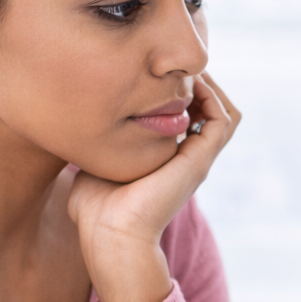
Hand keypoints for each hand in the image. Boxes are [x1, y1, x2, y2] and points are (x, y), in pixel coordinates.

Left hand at [68, 74, 239, 301]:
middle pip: (215, 111)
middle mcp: (189, 159)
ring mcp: (197, 160)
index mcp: (170, 160)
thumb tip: (73, 119)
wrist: (110, 236)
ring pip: (226, 112)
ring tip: (184, 70)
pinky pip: (223, 119)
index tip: (155, 71)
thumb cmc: (95, 210)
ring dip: (210, 87)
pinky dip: (211, 97)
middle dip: (200, 83)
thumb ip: (96, 141)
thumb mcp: (96, 162)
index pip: (191, 116)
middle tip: (174, 65)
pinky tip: (185, 84)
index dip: (181, 91)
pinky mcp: (199, 161)